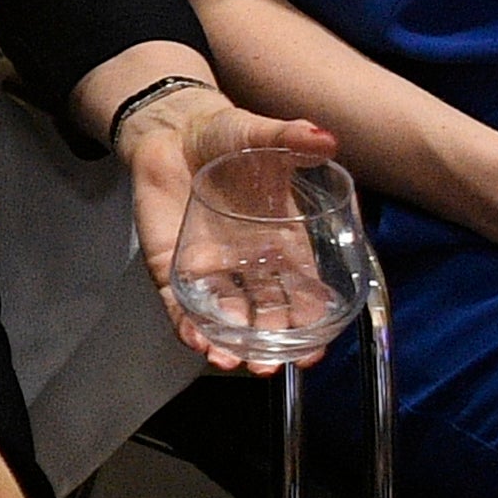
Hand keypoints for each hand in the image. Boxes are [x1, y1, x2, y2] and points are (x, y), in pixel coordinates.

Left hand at [127, 97, 345, 364]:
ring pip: (224, 317)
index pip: (303, 292)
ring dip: (228, 344)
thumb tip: (325, 139)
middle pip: (265, 315)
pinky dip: (187, 326)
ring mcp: (212, 269)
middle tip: (269, 366)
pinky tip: (195, 341)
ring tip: (230, 362)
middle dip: (269, 345)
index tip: (313, 350)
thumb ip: (291, 138)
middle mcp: (251, 264)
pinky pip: (181, 305)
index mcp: (283, 241)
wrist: (175, 131)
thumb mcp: (263, 134)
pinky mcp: (172, 267)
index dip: (310, 323)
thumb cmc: (228, 137)